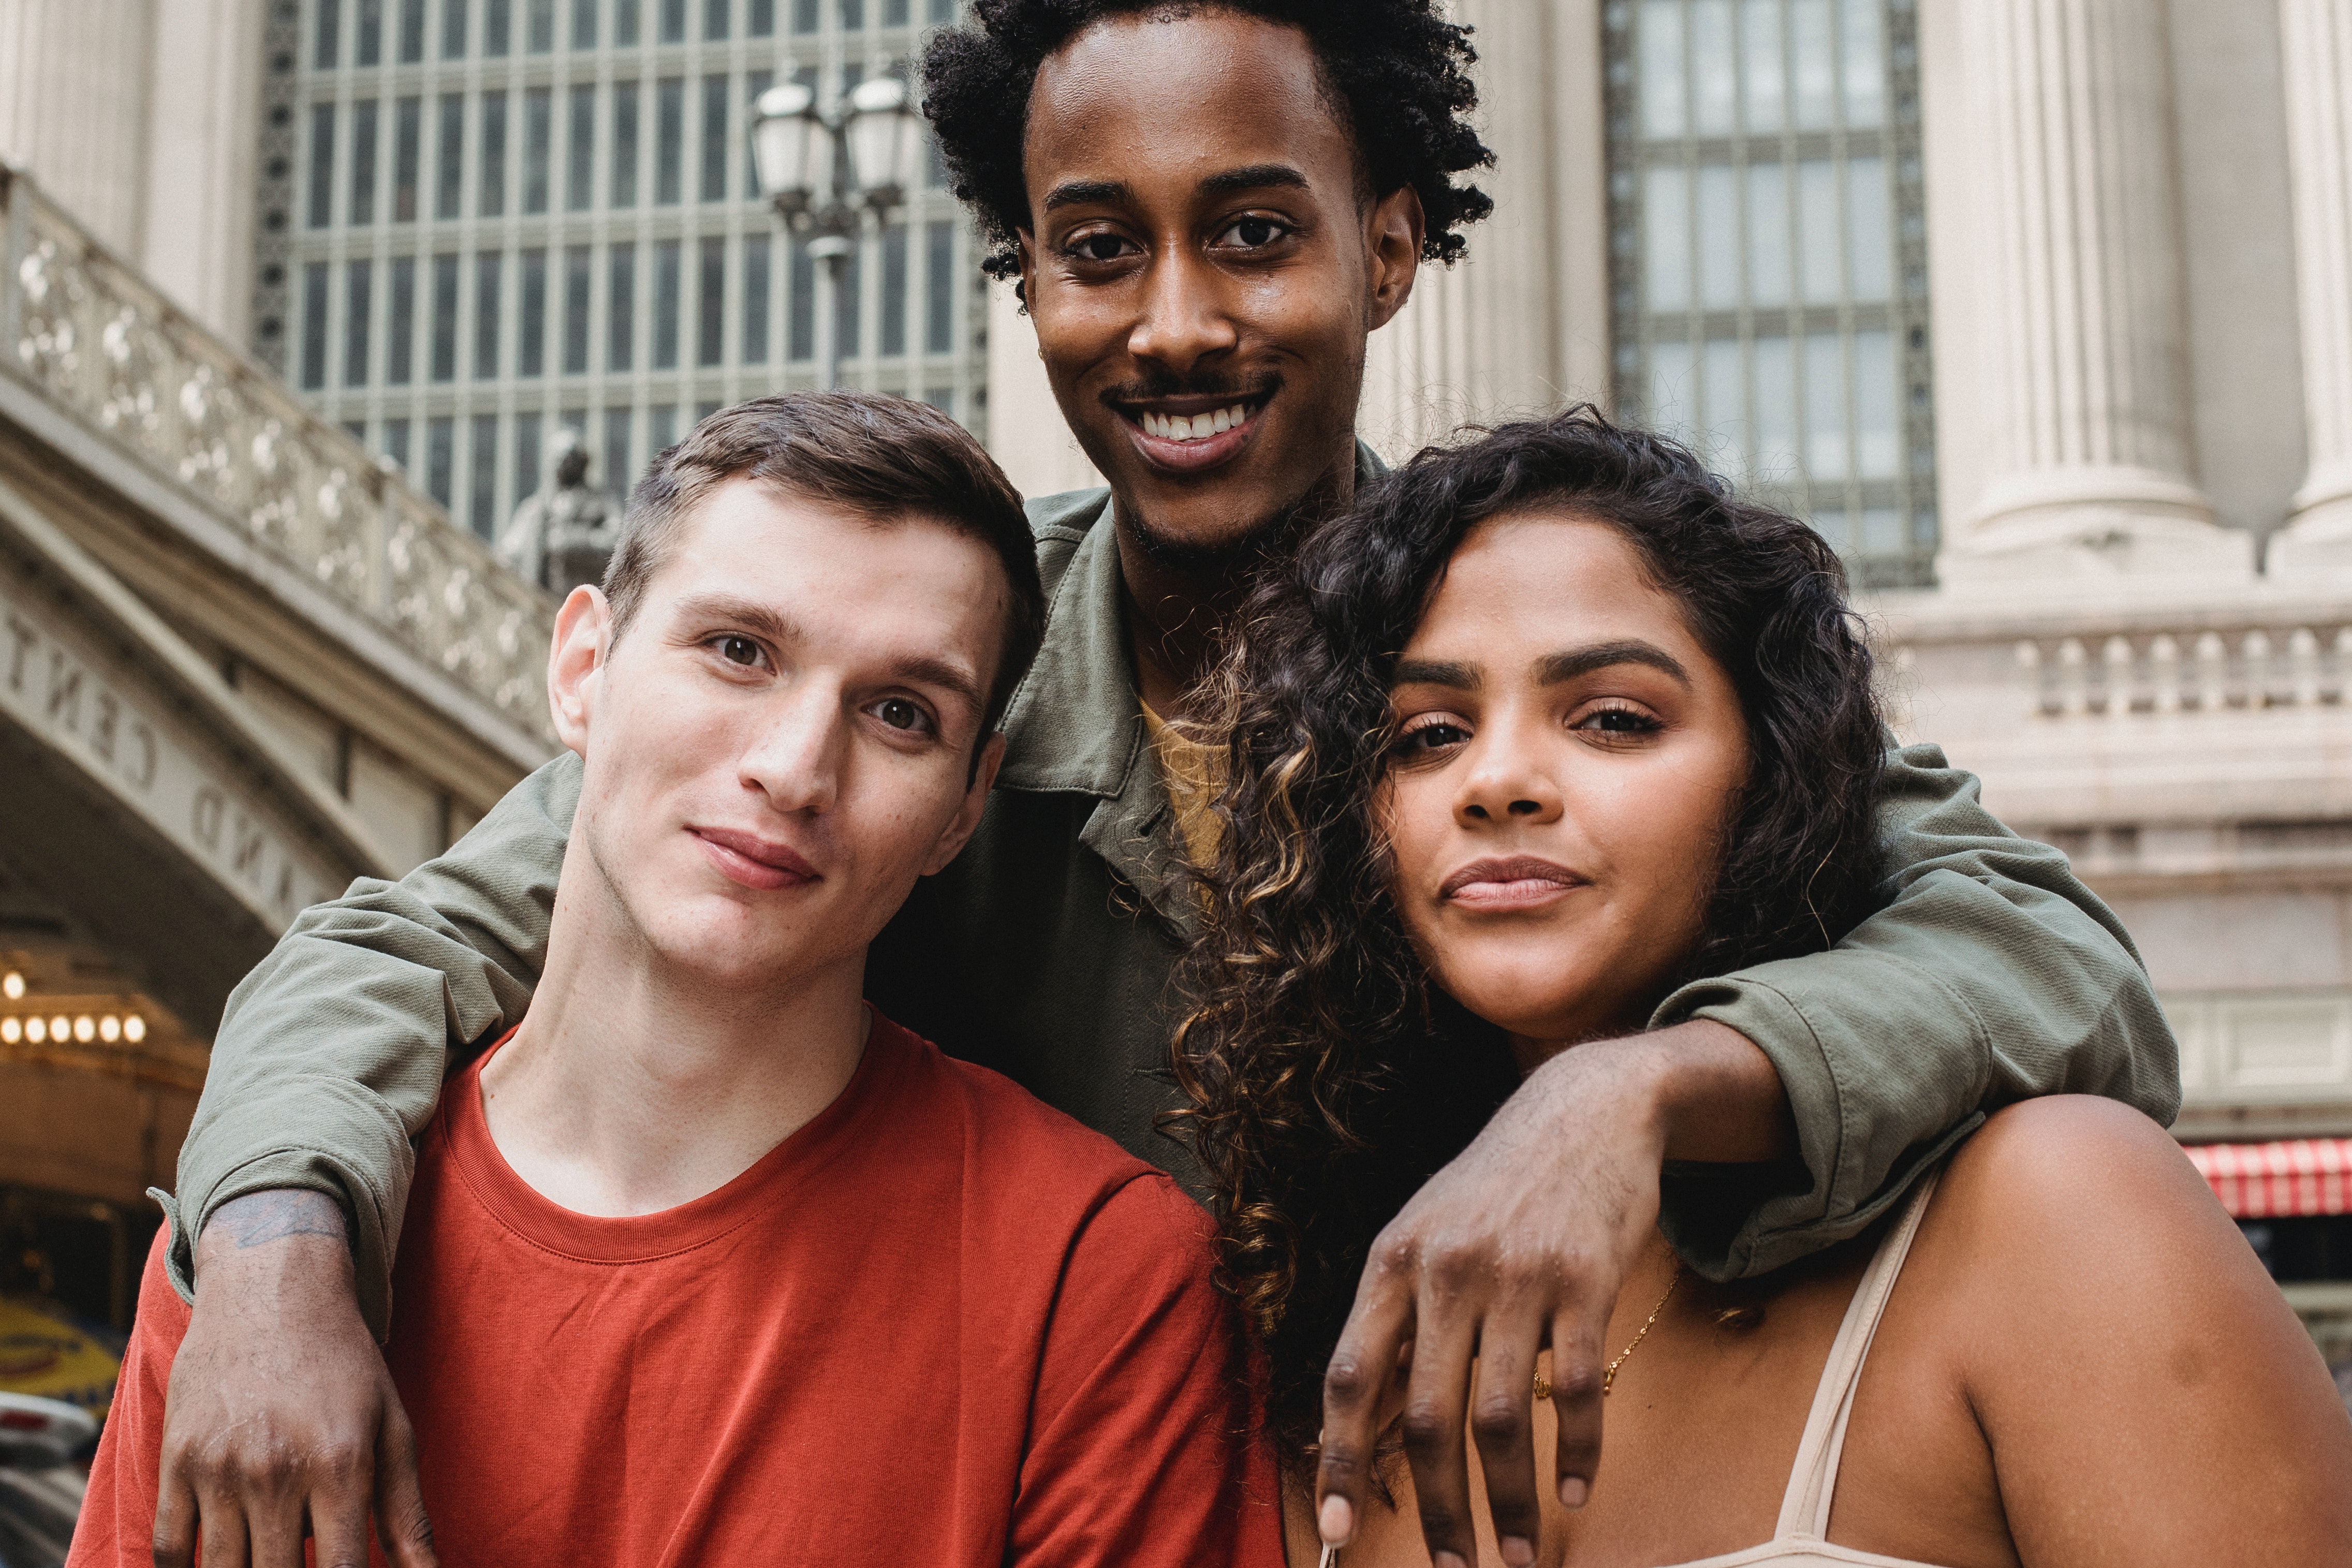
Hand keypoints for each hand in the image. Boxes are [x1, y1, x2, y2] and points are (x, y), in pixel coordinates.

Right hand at [154, 1190, 436, 1567]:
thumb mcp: (392, 1427)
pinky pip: (167, 1549)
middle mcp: (277, 1471)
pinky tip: (218, 1559)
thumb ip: (408, 1512)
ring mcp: (220, 1469)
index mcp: (341, 1464)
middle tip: (303, 1558)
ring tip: (270, 1554)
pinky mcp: (177, 1462)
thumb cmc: (344, 1365)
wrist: (271, 1294)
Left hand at [1313, 1020, 1788, 1567]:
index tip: (1339, 1534)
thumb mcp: (1425, 1230)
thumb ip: (1397, 1316)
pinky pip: (1578, 1388)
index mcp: (1393, 1262)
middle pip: (1430, 1417)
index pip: (1351, 1378)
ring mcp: (1519, 1276)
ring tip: (1519, 1554)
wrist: (1585, 1110)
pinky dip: (1578, 1450)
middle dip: (1440, 1510)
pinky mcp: (1587, 1281)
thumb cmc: (1494, 1186)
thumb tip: (1374, 1420)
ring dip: (1513, 1501)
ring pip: (1503, 1418)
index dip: (1340, 1460)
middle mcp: (1447, 1270)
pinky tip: (1575, 1489)